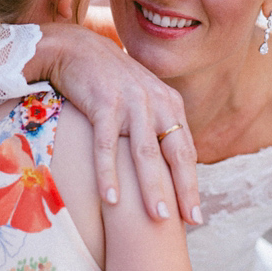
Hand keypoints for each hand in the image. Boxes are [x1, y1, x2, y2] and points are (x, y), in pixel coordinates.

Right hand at [33, 23, 201, 224]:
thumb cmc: (108, 80)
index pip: (186, 151)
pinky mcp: (104, 103)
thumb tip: (166, 165)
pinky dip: (109, 173)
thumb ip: (156, 125)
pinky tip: (111, 198)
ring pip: (145, 154)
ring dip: (152, 188)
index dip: (191, 183)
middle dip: (183, 190)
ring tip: (158, 218)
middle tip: (190, 222)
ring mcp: (131, 103)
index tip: (195, 215)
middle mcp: (156, 102)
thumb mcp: (141, 98)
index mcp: (169, 104)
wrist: (76, 48)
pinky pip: (107, 145)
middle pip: (175, 154)